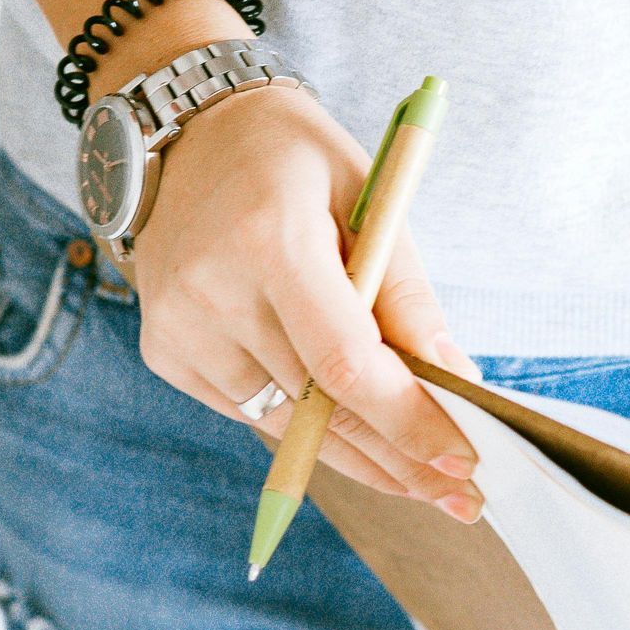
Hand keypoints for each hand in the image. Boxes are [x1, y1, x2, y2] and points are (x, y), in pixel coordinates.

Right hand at [127, 77, 485, 513]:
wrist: (185, 133)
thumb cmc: (290, 158)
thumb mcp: (367, 195)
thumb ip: (407, 293)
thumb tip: (456, 380)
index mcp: (269, 238)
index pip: (344, 362)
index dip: (407, 420)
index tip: (465, 460)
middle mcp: (212, 291)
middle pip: (319, 405)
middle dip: (400, 457)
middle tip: (465, 496)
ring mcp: (178, 327)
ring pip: (286, 423)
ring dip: (360, 459)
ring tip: (422, 484)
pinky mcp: (165, 351)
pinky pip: (251, 410)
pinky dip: (307, 430)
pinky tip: (359, 446)